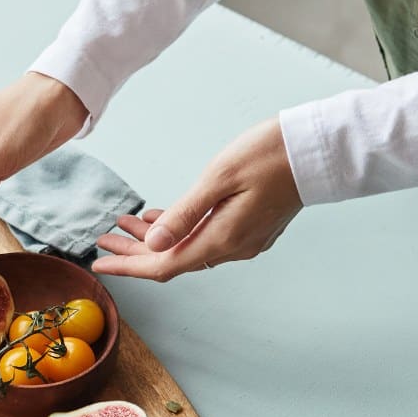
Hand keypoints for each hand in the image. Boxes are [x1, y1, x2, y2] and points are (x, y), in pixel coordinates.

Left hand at [92, 118, 301, 281]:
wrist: (317, 150)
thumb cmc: (269, 154)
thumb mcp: (218, 179)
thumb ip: (184, 214)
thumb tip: (153, 244)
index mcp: (223, 238)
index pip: (164, 265)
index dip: (129, 266)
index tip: (100, 262)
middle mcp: (234, 248)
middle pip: (174, 260)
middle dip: (136, 251)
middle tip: (105, 237)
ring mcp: (246, 241)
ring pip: (190, 248)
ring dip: (157, 239)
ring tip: (127, 223)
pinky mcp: (253, 229)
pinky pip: (207, 238)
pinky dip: (181, 231)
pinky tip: (163, 219)